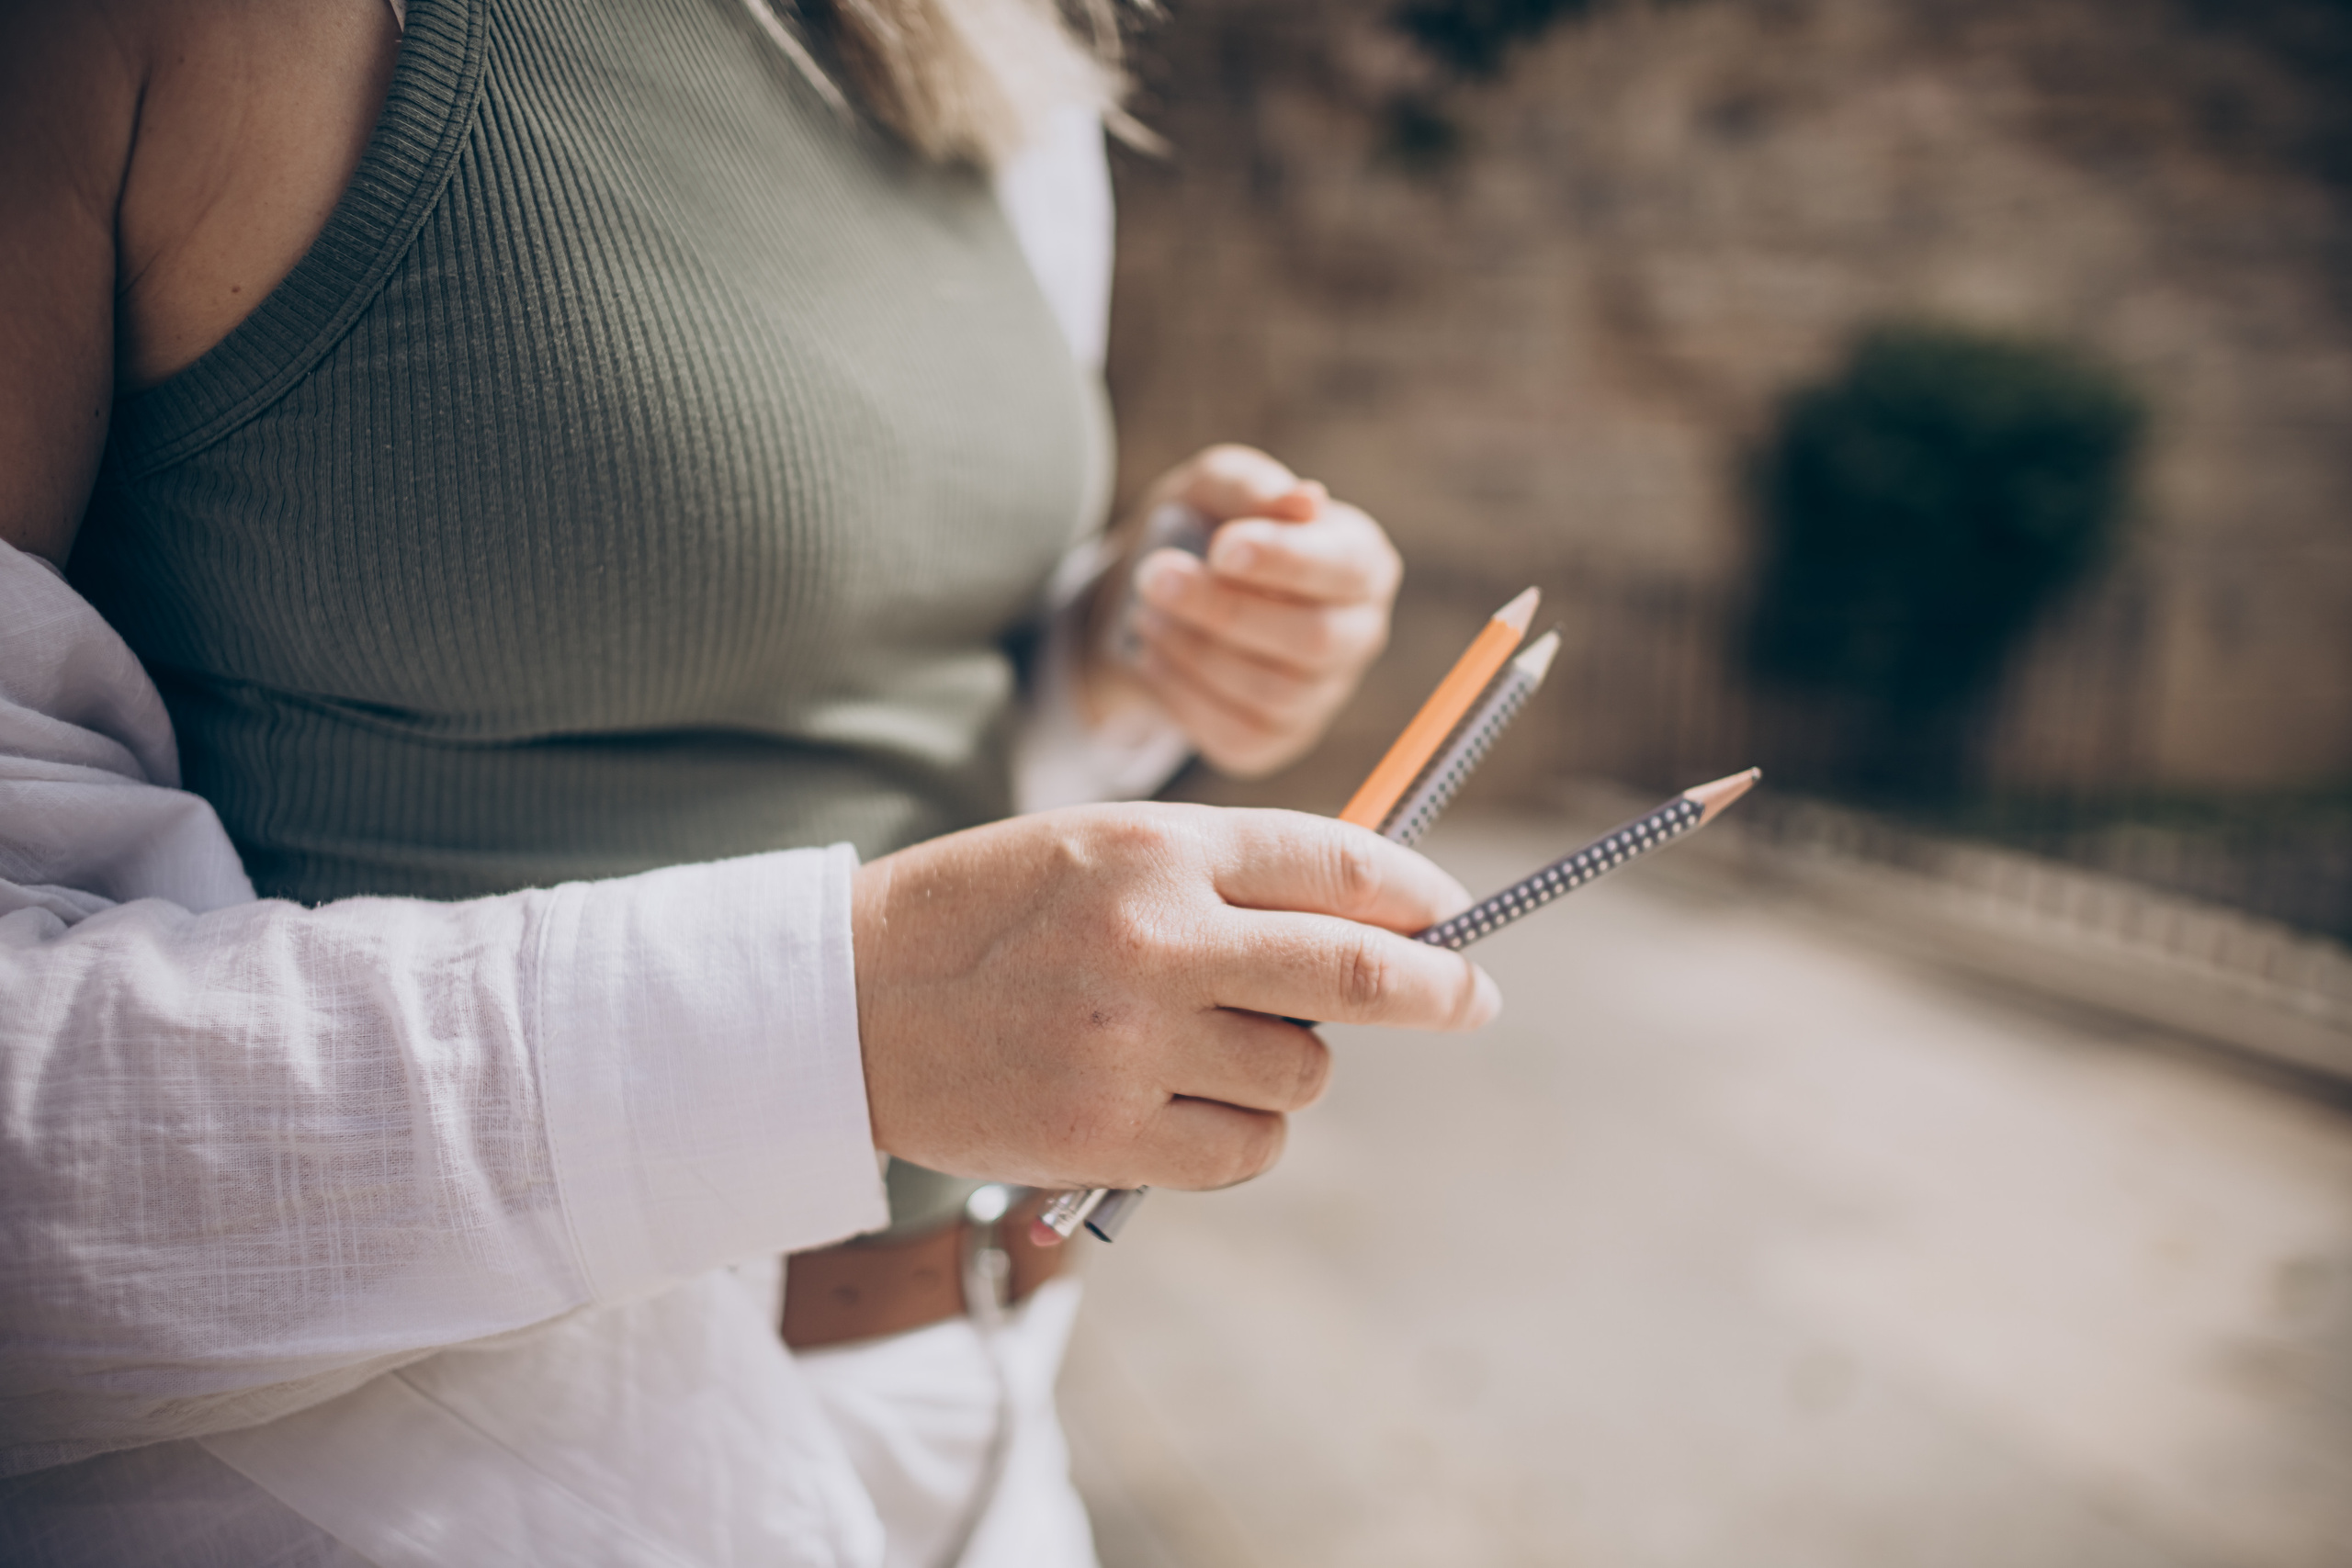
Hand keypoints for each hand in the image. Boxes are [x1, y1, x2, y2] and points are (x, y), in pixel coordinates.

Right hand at [852, 803, 1499, 1190]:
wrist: (843, 1004)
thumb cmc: (987, 916)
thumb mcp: (1099, 848)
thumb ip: (1225, 872)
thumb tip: (1375, 921)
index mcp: (1157, 847)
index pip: (1340, 860)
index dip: (1419, 894)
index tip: (1451, 918)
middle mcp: (1154, 938)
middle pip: (1360, 972)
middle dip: (1440, 989)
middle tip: (1470, 999)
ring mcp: (1131, 1044)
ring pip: (1303, 1074)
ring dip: (1291, 1067)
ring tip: (1214, 1049)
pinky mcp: (1106, 1137)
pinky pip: (1246, 1151)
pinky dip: (1244, 1135)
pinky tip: (1189, 1109)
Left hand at [1083, 445, 1402, 776]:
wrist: (1166, 592)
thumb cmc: (1209, 528)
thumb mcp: (1215, 488)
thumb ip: (1253, 486)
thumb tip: (1303, 499)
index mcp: (1362, 562)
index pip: (1345, 568)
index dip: (1285, 561)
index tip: (1219, 548)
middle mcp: (1358, 633)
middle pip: (1314, 639)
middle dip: (1226, 610)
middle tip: (1154, 577)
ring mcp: (1322, 695)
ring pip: (1273, 693)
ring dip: (1196, 652)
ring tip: (1146, 613)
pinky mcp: (1279, 738)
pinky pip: (1238, 736)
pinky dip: (1184, 696)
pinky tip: (1152, 655)